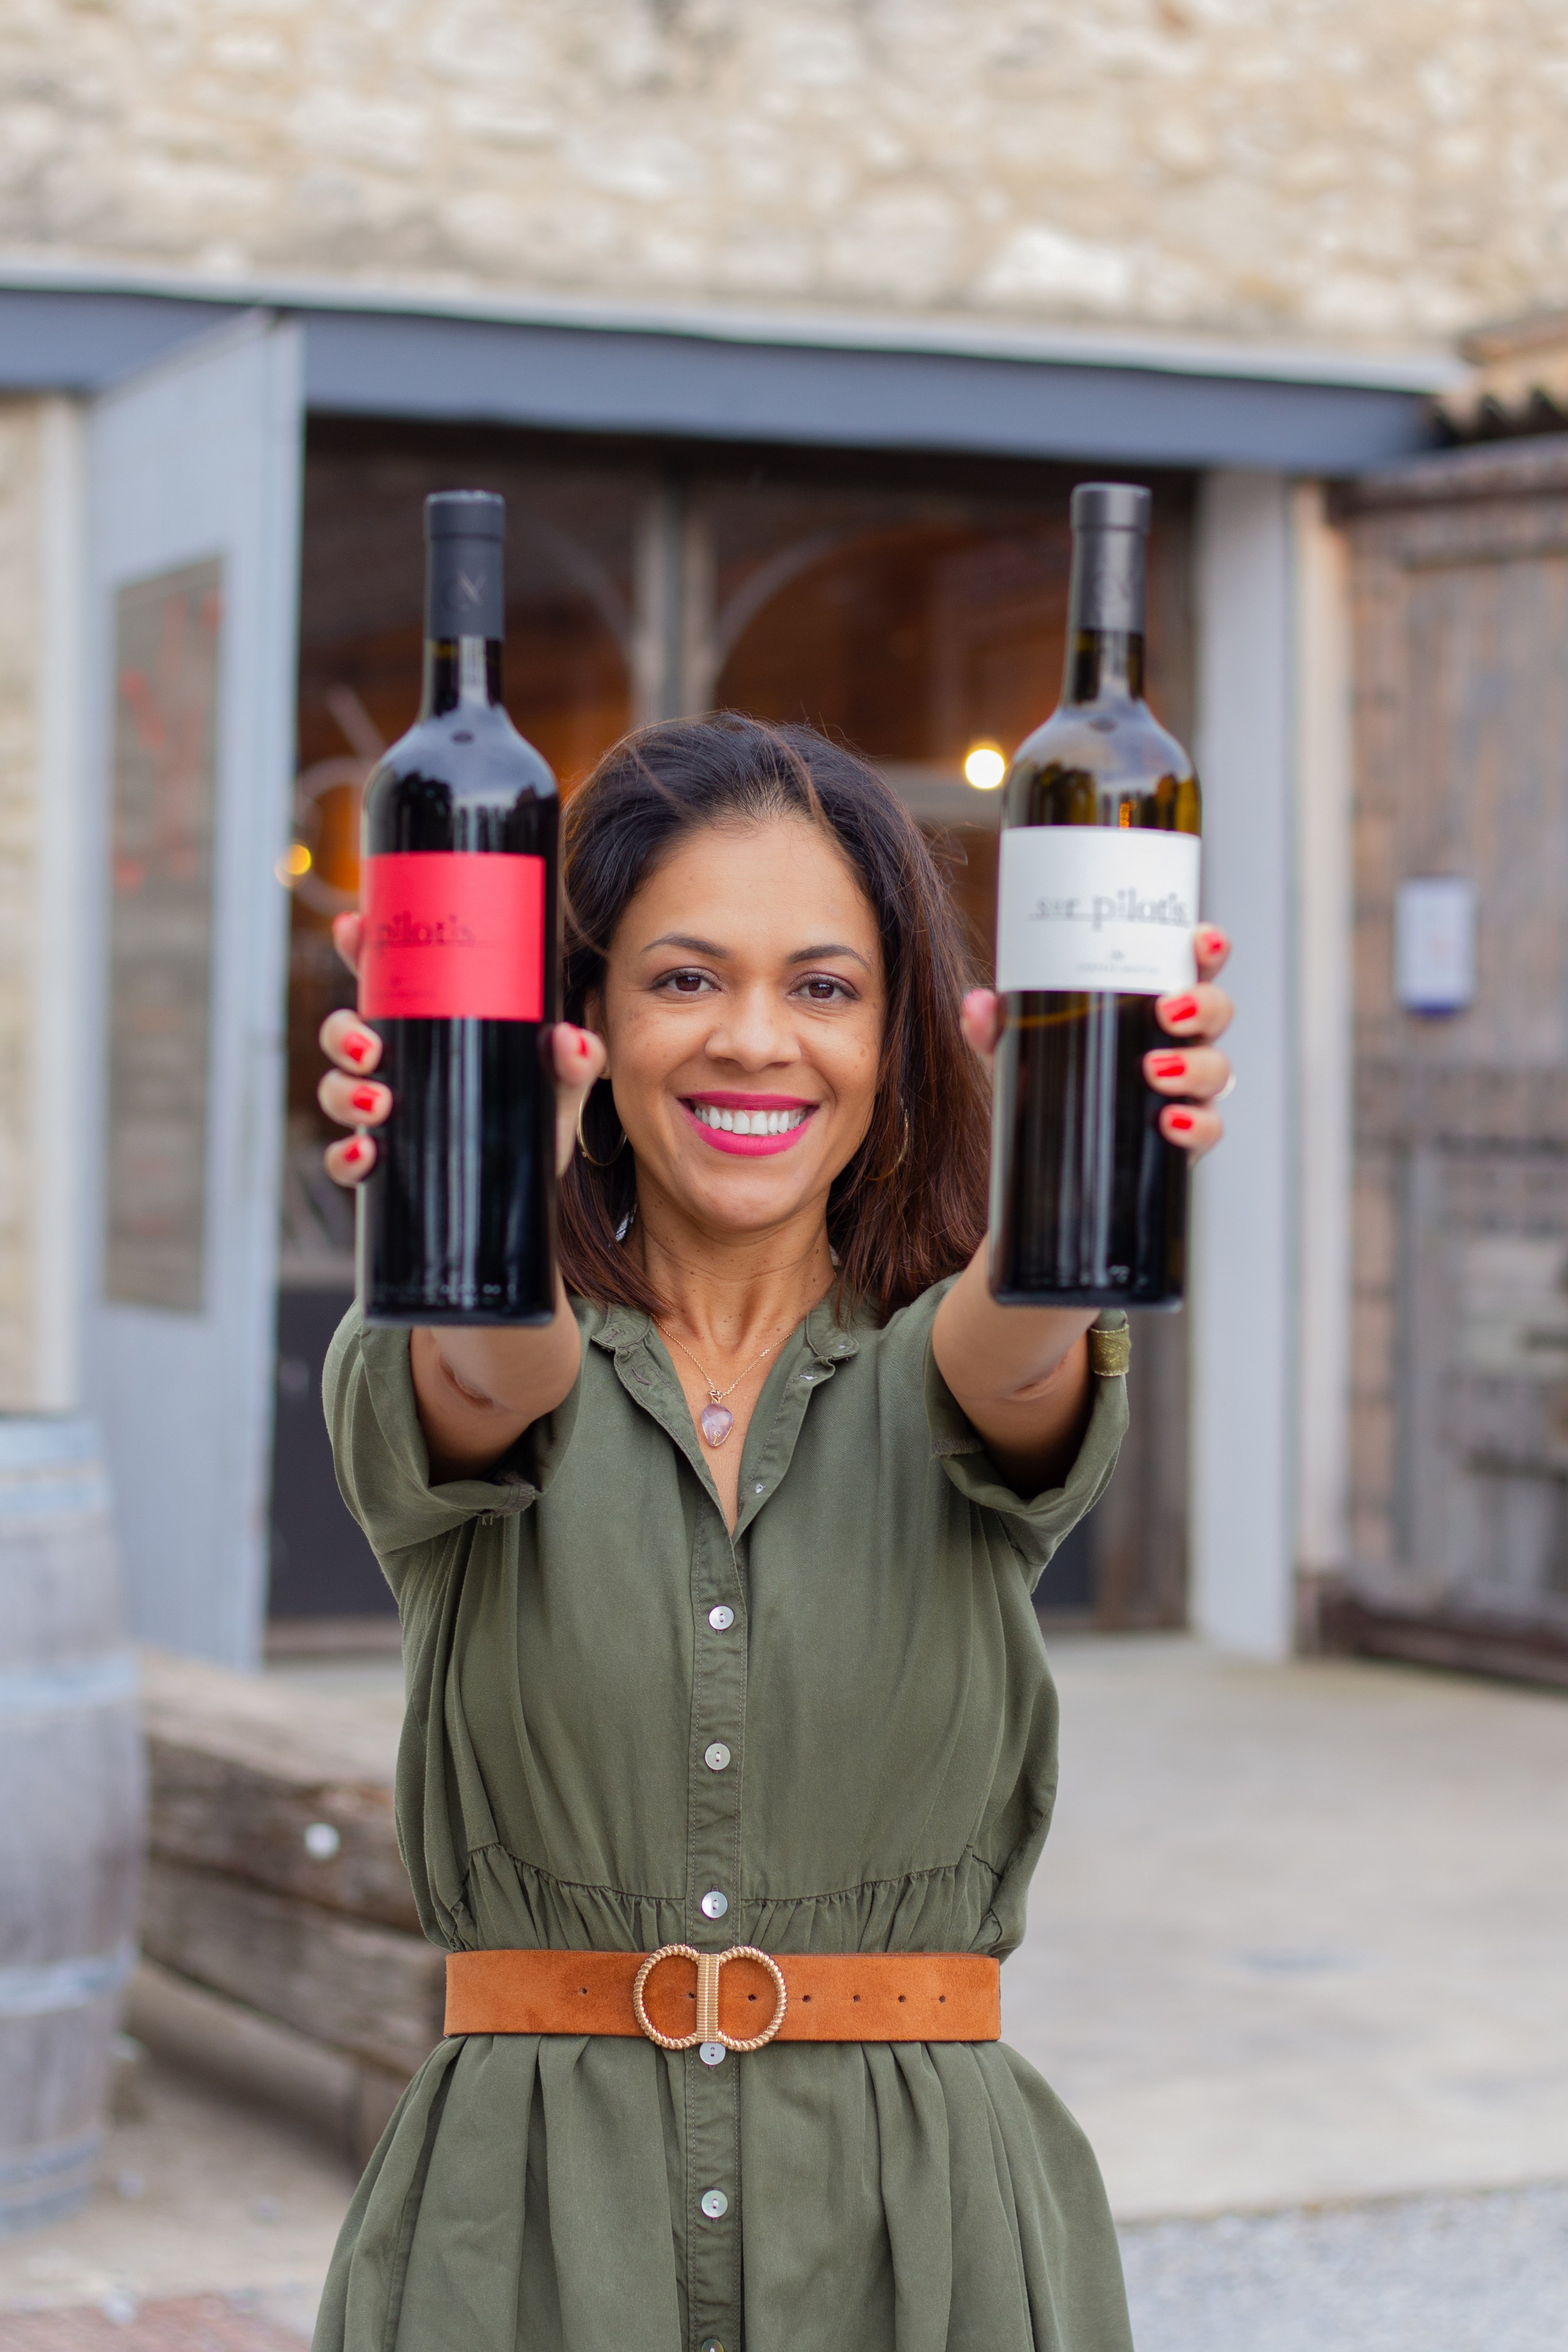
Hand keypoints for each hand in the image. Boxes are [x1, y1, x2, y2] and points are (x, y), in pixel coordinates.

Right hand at [317, 910, 609, 1187]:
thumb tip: (572, 1040)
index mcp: (433, 1031)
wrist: (529, 1193)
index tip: (352, 928)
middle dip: (342, 1031)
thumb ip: (573, 1063)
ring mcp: (384, 1113)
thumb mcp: (557, 1089)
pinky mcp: (382, 1164)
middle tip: (368, 1045)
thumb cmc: (534, 1123)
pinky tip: (365, 1154)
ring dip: (344, 1091)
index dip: (360, 949)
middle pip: (344, 1032)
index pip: (387, 981)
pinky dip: (345, 1156)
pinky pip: (343, 1159)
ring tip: (379, 1101)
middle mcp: (400, 1066)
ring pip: (335, 1089)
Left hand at [959, 923, 1233, 1161]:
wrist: (1050, 1160)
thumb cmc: (1049, 1086)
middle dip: (1203, 1005)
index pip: (1192, 967)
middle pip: (1217, 1011)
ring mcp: (1187, 1090)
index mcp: (1151, 1006)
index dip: (1208, 948)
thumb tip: (977, 1004)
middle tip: (1167, 1011)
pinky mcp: (1184, 1138)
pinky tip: (1169, 1121)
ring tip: (1154, 1068)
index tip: (1201, 939)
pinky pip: (1208, 1128)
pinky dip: (1195, 1124)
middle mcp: (1179, 1042)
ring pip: (1218, 1069)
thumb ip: (997, 1029)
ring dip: (1194, 1065)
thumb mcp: (1017, 1055)